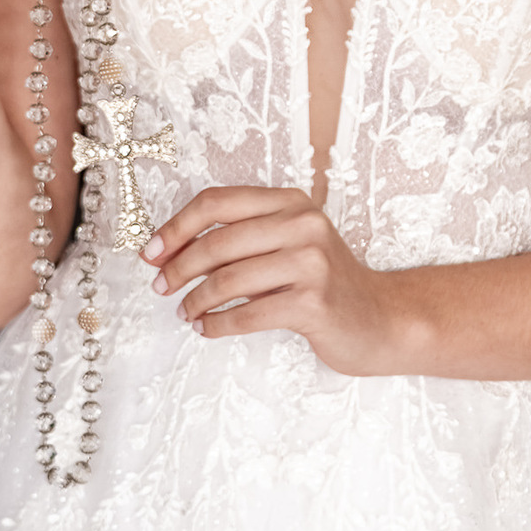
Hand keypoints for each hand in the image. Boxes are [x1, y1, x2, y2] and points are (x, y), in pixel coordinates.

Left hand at [141, 185, 404, 376]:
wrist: (379, 318)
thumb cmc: (323, 281)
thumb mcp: (288, 244)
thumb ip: (243, 239)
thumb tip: (172, 251)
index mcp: (290, 201)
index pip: (218, 202)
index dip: (177, 226)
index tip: (151, 251)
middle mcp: (302, 223)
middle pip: (218, 240)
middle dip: (179, 266)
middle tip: (160, 286)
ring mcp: (310, 261)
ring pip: (229, 278)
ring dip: (196, 299)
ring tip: (185, 312)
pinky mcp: (313, 302)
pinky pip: (248, 313)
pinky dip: (218, 324)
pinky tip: (206, 329)